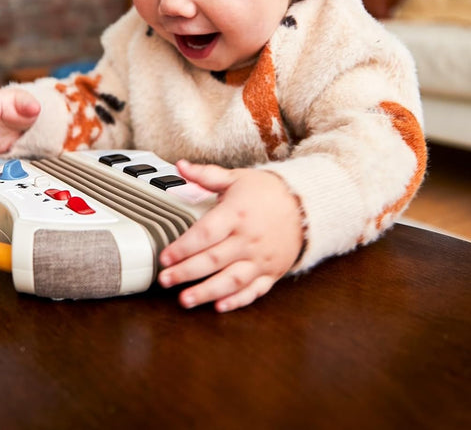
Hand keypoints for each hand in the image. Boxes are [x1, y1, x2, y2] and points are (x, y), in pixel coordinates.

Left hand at [158, 160, 303, 311]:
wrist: (305, 204)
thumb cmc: (267, 192)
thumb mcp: (236, 178)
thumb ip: (206, 175)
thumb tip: (181, 165)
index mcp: (236, 214)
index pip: (205, 233)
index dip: (182, 247)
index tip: (164, 256)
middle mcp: (248, 239)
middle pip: (213, 260)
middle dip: (186, 272)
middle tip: (165, 280)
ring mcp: (261, 259)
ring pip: (231, 281)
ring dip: (206, 292)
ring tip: (185, 300)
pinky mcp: (271, 272)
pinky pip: (254, 291)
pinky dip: (237, 301)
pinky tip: (219, 306)